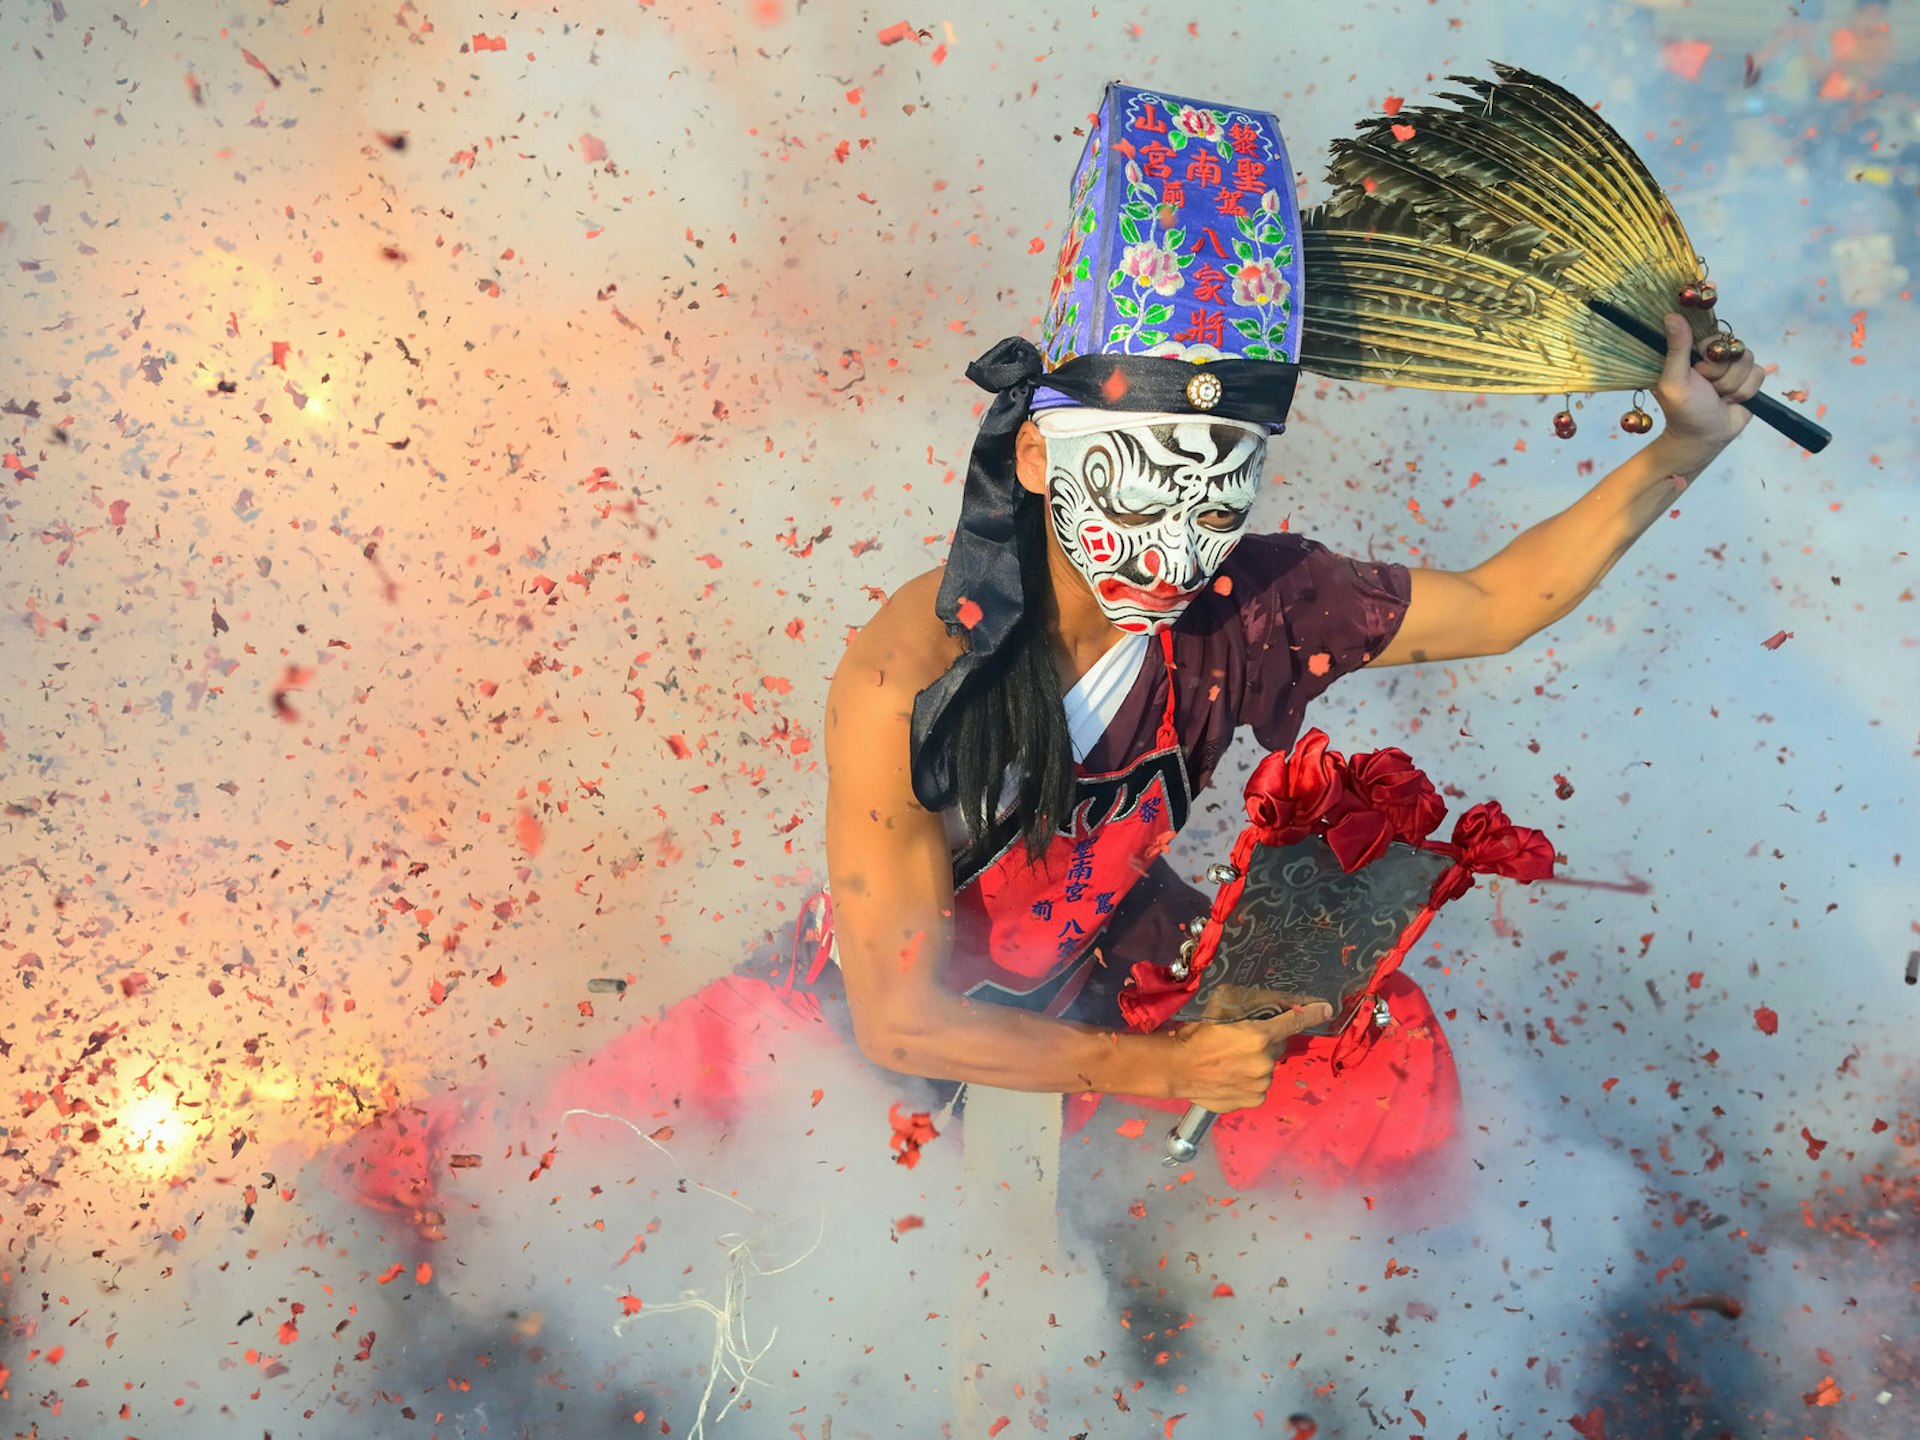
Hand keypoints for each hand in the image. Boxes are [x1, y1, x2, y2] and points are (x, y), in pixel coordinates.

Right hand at [1165, 1003, 1334, 1112]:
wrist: (1176, 1068)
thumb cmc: (1194, 1036)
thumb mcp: (1219, 1012)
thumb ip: (1247, 1012)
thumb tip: (1269, 1011)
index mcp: (1258, 1036)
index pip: (1293, 1022)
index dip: (1311, 1013)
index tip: (1326, 1009)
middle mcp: (1265, 1061)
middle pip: (1277, 1046)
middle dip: (1266, 1042)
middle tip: (1241, 1042)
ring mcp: (1261, 1084)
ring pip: (1267, 1067)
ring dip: (1256, 1063)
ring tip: (1230, 1062)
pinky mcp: (1254, 1100)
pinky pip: (1259, 1086)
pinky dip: (1249, 1081)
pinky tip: (1230, 1076)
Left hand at [1652, 312, 1764, 450]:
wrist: (1704, 437)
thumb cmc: (1683, 410)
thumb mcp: (1673, 380)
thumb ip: (1676, 348)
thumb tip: (1672, 315)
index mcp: (1693, 351)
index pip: (1712, 332)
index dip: (1709, 350)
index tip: (1698, 367)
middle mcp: (1714, 354)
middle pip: (1733, 345)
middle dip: (1719, 372)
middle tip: (1706, 387)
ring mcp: (1733, 366)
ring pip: (1747, 360)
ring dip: (1731, 385)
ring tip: (1717, 397)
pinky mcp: (1749, 379)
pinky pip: (1758, 374)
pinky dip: (1744, 392)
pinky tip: (1731, 401)